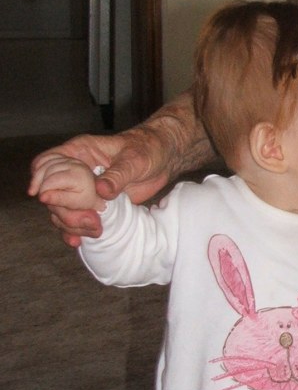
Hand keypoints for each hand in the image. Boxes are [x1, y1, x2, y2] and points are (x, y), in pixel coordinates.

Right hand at [29, 127, 171, 245]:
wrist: (165, 159)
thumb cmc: (148, 149)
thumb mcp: (134, 159)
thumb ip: (117, 175)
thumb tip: (100, 190)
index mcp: (79, 152)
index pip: (46, 162)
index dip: (40, 179)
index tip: (45, 196)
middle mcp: (75, 171)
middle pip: (51, 192)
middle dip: (64, 209)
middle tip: (88, 220)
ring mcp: (83, 189)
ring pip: (61, 209)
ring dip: (71, 223)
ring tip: (92, 231)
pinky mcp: (94, 204)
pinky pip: (77, 218)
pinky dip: (76, 230)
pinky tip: (78, 240)